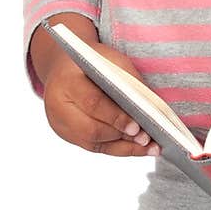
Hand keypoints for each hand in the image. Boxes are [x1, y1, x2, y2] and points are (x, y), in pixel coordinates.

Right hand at [43, 39, 161, 158]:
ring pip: (93, 143)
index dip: (116, 117)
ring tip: (149, 148)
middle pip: (91, 129)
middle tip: (146, 139)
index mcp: (66, 82)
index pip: (92, 103)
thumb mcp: (111, 60)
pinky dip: (118, 148)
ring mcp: (60, 125)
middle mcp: (57, 107)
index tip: (137, 127)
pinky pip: (95, 146)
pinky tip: (138, 148)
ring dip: (124, 147)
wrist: (64, 66)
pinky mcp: (67, 135)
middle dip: (121, 136)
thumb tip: (153, 110)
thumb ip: (129, 82)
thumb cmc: (92, 61)